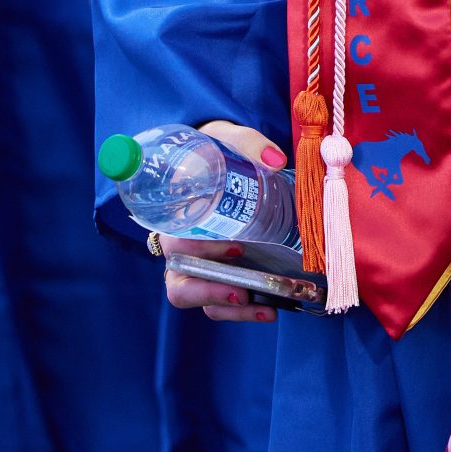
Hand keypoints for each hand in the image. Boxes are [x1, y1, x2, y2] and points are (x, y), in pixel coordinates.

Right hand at [161, 121, 287, 322]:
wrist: (219, 163)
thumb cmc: (215, 154)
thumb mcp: (227, 140)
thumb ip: (249, 145)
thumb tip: (274, 160)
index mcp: (175, 215)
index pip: (176, 242)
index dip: (200, 251)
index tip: (236, 248)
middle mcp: (179, 247)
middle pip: (179, 281)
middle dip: (208, 290)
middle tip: (240, 290)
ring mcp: (196, 266)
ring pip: (199, 298)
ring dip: (229, 307)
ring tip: (265, 306)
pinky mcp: (217, 276)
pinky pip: (219, 303)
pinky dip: (242, 311)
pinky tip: (270, 309)